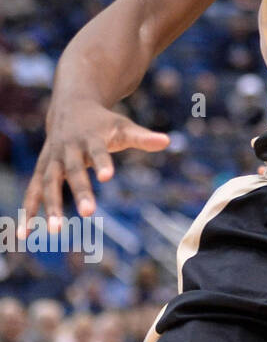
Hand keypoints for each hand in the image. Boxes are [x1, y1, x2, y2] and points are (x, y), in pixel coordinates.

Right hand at [22, 100, 169, 234]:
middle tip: (89, 213)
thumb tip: (168, 141)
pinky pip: (32, 191)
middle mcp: (68, 149)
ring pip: (48, 183)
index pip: (98, 152)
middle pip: (72, 171)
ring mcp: (51, 159)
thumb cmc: (103, 123)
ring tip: (55, 231)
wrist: (71, 107)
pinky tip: (25, 234)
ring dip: (50, 207)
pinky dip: (28, 211)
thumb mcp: (123, 127)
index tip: (108, 176)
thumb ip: (143, 137)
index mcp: (90, 138)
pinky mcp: (41, 169)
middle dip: (79, 192)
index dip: (102, 163)